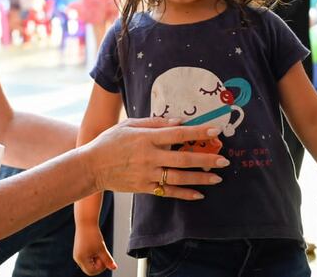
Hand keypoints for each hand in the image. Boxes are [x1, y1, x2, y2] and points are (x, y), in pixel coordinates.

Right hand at [73, 226, 115, 275]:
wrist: (86, 222)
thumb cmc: (93, 235)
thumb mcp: (102, 249)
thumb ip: (108, 260)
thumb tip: (114, 268)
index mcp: (81, 259)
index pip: (91, 272)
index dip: (100, 268)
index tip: (105, 259)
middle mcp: (77, 258)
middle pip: (89, 269)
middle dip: (98, 264)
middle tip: (102, 253)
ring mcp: (77, 254)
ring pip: (89, 263)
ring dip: (96, 259)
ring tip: (99, 248)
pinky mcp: (79, 250)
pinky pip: (87, 258)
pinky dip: (93, 255)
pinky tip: (96, 247)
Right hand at [82, 117, 227, 199]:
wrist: (91, 166)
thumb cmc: (110, 141)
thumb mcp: (128, 125)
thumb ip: (153, 123)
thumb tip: (178, 122)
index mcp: (146, 138)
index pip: (177, 134)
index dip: (197, 132)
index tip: (215, 130)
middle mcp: (149, 156)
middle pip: (183, 158)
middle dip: (206, 159)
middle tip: (224, 160)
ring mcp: (147, 174)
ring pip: (179, 177)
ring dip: (200, 178)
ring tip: (217, 178)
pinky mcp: (144, 187)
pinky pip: (168, 191)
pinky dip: (184, 194)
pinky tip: (199, 194)